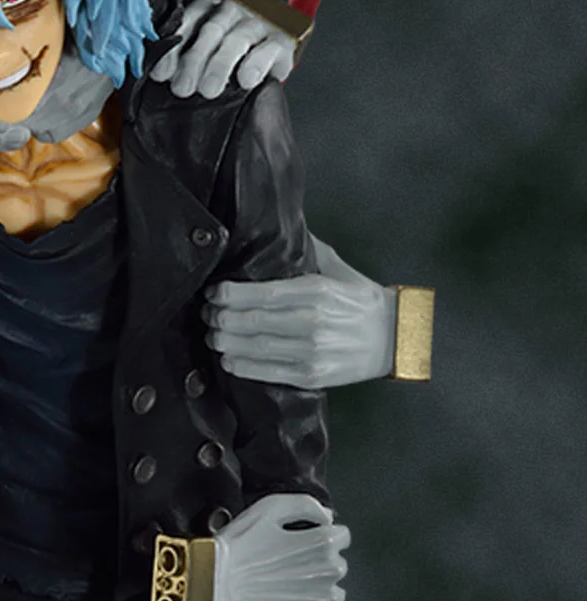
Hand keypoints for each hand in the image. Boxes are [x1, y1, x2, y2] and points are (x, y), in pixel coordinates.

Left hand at [150, 0, 295, 98]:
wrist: (272, 63)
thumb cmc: (232, 59)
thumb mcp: (205, 55)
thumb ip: (184, 58)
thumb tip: (161, 75)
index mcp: (210, 8)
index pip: (188, 19)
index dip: (172, 47)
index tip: (161, 73)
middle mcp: (235, 10)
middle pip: (211, 29)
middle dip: (193, 60)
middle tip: (183, 88)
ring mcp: (260, 22)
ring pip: (237, 39)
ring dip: (219, 66)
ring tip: (208, 90)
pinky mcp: (282, 40)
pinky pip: (268, 49)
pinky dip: (255, 65)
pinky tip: (245, 81)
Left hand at [203, 235, 395, 387]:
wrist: (394, 338)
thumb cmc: (359, 299)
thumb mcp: (335, 267)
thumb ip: (303, 249)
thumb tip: (273, 225)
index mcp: (315, 291)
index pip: (262, 293)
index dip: (229, 294)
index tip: (212, 291)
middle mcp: (312, 322)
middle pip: (253, 321)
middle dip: (221, 318)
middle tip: (206, 314)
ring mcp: (312, 351)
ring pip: (256, 348)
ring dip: (226, 342)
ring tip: (211, 335)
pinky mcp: (312, 375)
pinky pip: (269, 372)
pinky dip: (243, 367)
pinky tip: (228, 360)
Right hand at [212, 494, 348, 600]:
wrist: (214, 587)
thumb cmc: (237, 545)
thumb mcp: (267, 508)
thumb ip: (304, 505)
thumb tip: (328, 517)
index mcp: (321, 542)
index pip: (342, 536)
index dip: (321, 534)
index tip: (303, 540)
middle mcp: (329, 572)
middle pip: (337, 563)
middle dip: (318, 561)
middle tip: (288, 562)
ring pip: (334, 590)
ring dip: (318, 587)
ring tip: (288, 585)